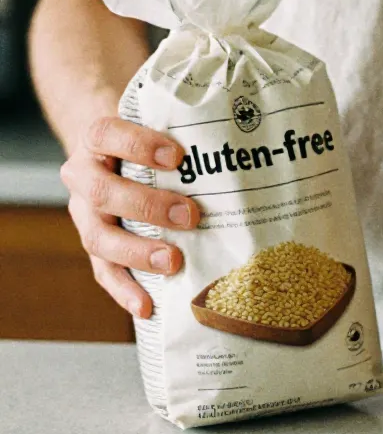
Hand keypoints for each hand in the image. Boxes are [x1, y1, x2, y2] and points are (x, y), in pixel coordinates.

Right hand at [61, 117, 199, 319]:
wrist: (112, 157)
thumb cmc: (146, 143)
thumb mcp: (157, 128)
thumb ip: (186, 132)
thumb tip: (248, 145)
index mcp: (97, 141)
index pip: (106, 135)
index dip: (138, 146)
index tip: (177, 156)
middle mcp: (84, 177)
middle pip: (103, 192)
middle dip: (148, 206)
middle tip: (189, 215)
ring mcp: (86, 216)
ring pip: (99, 237)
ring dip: (138, 253)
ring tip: (173, 262)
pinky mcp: (95, 248)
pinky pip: (104, 272)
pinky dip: (125, 291)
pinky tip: (147, 305)